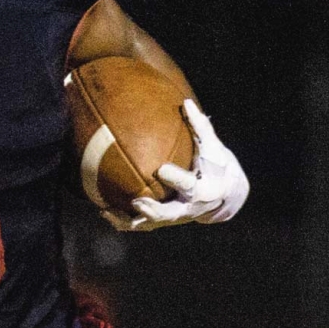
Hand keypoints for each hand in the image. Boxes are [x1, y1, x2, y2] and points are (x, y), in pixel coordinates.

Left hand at [103, 100, 248, 231]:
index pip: (189, 185)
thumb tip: (185, 102)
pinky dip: (122, 221)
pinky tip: (103, 211)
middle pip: (169, 214)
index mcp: (202, 190)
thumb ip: (200, 127)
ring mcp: (174, 218)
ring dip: (128, 220)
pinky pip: (140, 225)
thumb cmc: (216, 165)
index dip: (175, 179)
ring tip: (107, 211)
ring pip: (149, 224)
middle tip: (136, 202)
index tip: (161, 170)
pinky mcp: (163, 222)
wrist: (225, 195)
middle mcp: (187, 208)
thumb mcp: (213, 148)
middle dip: (152, 210)